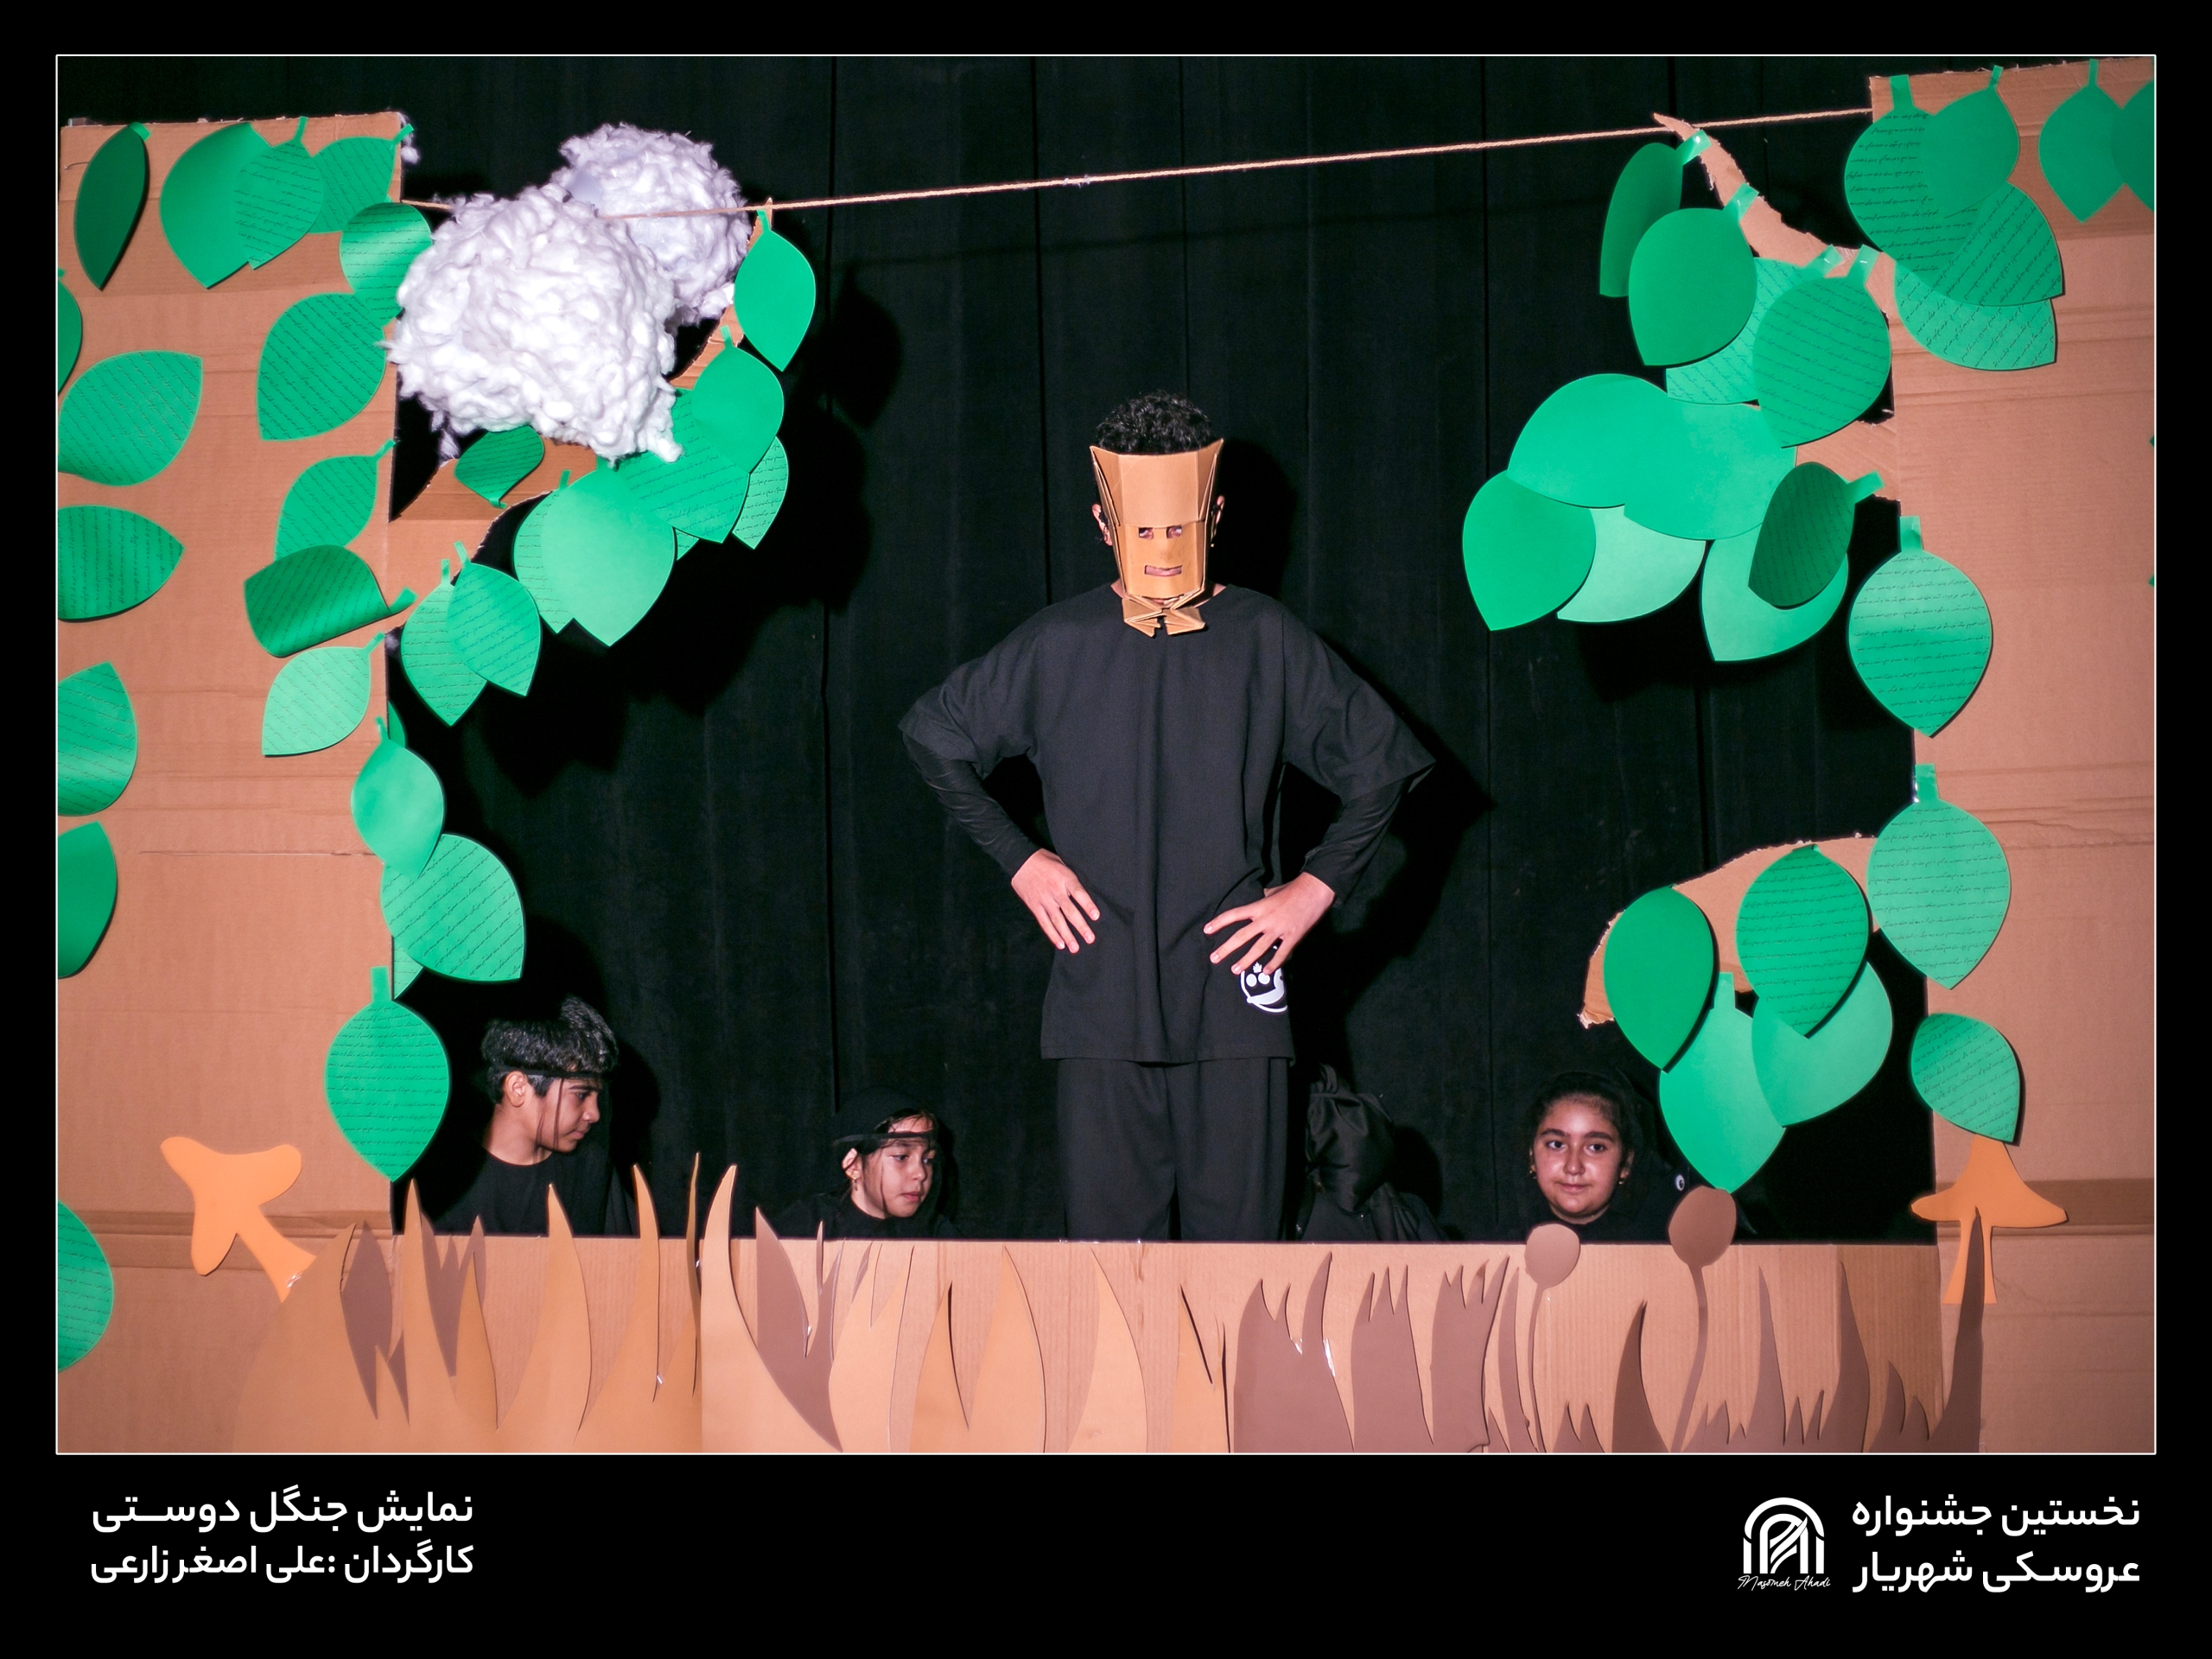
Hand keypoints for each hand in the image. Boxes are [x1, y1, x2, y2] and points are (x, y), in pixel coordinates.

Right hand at [1012, 850, 1099, 952]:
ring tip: (1075, 948)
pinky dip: (1052, 934)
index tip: (1096, 917)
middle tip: (1090, 939)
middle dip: (1081, 926)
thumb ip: (1071, 879)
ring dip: (1067, 935)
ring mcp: (1044, 900)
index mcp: (1065, 879)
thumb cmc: (1044, 860)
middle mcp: (1056, 891)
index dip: (1088, 905)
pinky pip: (1044, 922)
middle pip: (1070, 912)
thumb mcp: (1062, 863)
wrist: (1020, 859)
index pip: (1079, 894)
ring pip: (1057, 921)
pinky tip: (1059, 944)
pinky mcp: (1034, 906)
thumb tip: (1080, 894)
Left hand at [1203, 872, 1334, 974]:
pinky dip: (1273, 964)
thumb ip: (1262, 899)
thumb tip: (1257, 899)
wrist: (1314, 890)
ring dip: (1246, 960)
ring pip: (1259, 948)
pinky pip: (1281, 953)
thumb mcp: (1273, 891)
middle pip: (1242, 936)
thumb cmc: (1293, 889)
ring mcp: (1279, 929)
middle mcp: (1266, 919)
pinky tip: (1266, 972)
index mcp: (1259, 907)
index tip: (1207, 930)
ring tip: (1235, 970)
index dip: (1219, 922)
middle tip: (1214, 958)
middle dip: (1226, 948)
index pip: (1234, 915)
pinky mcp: (1293, 936)